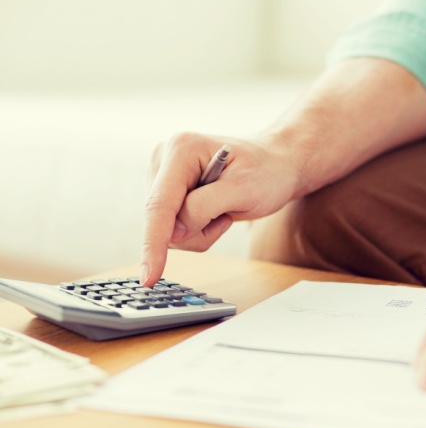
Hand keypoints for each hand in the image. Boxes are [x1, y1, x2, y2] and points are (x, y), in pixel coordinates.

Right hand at [141, 132, 299, 285]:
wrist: (275, 165)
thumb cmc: (266, 172)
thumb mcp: (244, 189)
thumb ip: (205, 207)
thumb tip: (174, 232)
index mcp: (181, 149)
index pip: (158, 205)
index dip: (152, 243)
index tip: (149, 277)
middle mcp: (164, 160)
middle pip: (161, 221)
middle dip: (195, 231)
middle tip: (227, 216)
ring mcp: (163, 177)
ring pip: (167, 231)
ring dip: (199, 232)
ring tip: (224, 211)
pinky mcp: (167, 194)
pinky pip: (173, 230)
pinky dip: (198, 230)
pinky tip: (216, 212)